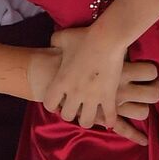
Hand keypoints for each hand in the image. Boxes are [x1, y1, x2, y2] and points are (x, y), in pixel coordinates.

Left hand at [27, 39, 158, 146]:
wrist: (107, 38)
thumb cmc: (84, 37)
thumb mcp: (62, 37)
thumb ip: (54, 42)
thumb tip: (52, 45)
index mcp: (61, 81)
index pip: (49, 104)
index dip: (52, 104)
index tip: (58, 100)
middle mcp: (75, 93)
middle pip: (67, 116)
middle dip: (70, 113)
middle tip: (75, 107)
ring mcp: (92, 97)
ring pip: (86, 121)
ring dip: (87, 119)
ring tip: (90, 114)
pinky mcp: (109, 97)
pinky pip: (109, 118)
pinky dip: (109, 120)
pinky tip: (109, 119)